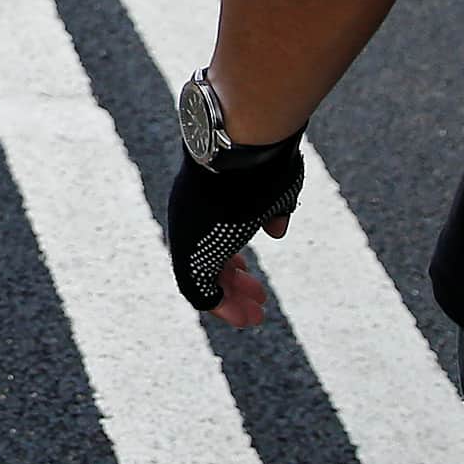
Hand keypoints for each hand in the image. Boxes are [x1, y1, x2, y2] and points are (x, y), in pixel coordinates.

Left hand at [166, 139, 305, 326]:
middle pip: (207, 260)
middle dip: (233, 284)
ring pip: (200, 279)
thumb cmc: (262, 161)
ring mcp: (187, 234)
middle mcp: (191, 218)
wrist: (236, 146)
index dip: (231, 260)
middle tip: (258, 301)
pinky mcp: (187, 252)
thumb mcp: (272, 188)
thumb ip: (273, 210)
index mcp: (208, 201)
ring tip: (253, 316)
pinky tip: (240, 317)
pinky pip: (195, 290)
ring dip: (228, 301)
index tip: (248, 274)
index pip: (213, 238)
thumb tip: (276, 229)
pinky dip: (219, 307)